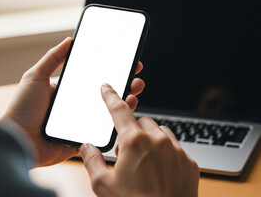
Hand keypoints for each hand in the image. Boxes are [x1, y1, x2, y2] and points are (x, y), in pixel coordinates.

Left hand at [4, 38, 144, 166]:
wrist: (16, 140)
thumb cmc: (22, 109)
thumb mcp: (35, 77)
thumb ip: (52, 58)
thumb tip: (69, 40)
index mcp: (68, 91)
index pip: (93, 78)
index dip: (109, 70)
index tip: (125, 62)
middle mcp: (76, 106)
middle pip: (104, 94)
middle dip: (123, 84)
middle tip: (136, 76)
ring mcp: (81, 123)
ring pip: (107, 112)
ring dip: (124, 102)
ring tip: (134, 91)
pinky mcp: (82, 139)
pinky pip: (102, 132)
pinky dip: (116, 123)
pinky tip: (125, 113)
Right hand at [80, 84, 198, 196]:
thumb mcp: (104, 186)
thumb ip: (92, 161)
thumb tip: (86, 147)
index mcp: (134, 142)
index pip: (119, 110)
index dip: (111, 96)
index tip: (107, 88)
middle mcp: (158, 141)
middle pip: (142, 122)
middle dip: (133, 132)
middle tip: (127, 152)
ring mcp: (177, 151)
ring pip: (161, 132)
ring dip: (151, 140)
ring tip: (145, 161)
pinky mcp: (189, 163)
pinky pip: (177, 147)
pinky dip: (167, 153)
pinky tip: (161, 172)